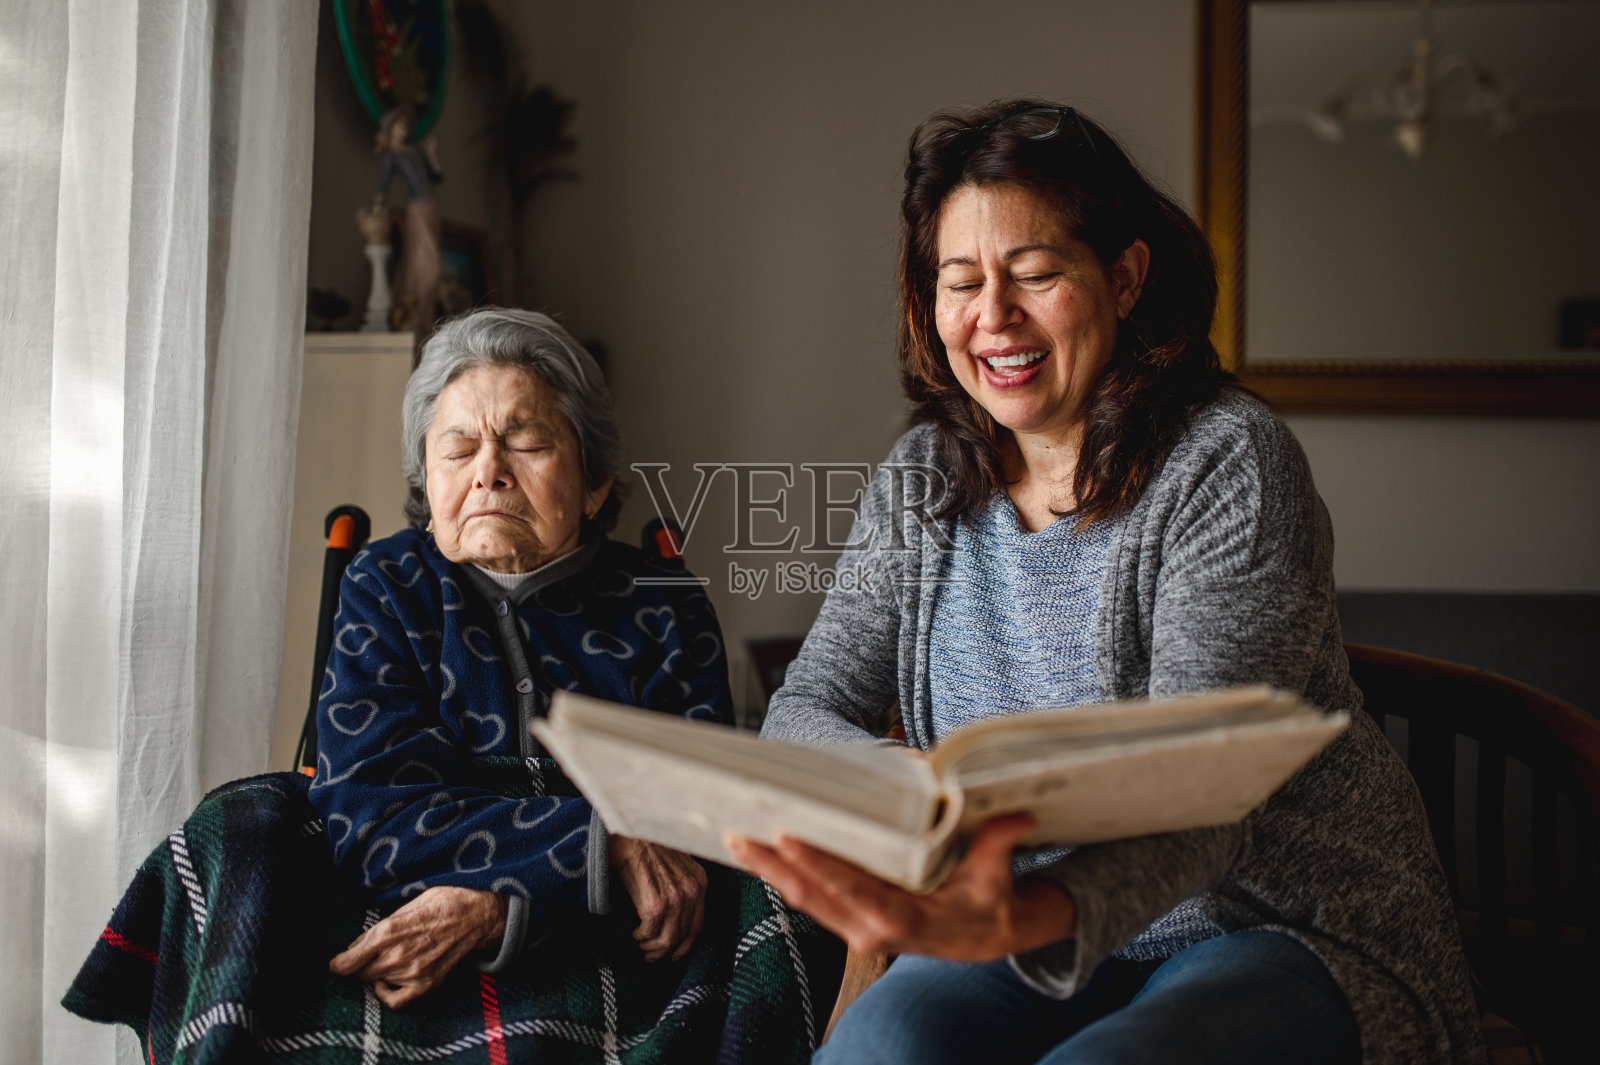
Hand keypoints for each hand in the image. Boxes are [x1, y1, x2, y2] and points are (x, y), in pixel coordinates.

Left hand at [330, 886, 507, 1008]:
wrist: (477, 915)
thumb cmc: (443, 901)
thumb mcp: (406, 904)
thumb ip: (380, 927)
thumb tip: (358, 944)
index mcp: (388, 931)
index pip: (347, 962)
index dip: (337, 964)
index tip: (335, 963)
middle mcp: (396, 956)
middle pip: (358, 973)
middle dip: (355, 965)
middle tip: (361, 956)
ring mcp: (412, 973)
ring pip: (374, 982)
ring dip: (372, 973)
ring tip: (382, 960)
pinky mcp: (426, 984)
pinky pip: (395, 1000)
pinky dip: (386, 994)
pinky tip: (388, 981)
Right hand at [608, 835, 707, 961]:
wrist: (631, 835)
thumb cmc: (649, 848)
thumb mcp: (677, 866)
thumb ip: (682, 889)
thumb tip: (676, 921)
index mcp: (700, 881)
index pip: (698, 925)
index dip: (685, 945)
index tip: (673, 954)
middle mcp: (692, 891)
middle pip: (682, 936)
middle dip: (665, 951)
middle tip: (651, 955)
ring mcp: (674, 898)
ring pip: (666, 938)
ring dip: (651, 946)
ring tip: (640, 944)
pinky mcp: (655, 903)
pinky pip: (649, 931)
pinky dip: (640, 936)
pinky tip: (634, 932)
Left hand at [726, 813, 1074, 960]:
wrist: (985, 938)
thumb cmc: (988, 903)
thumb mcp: (997, 876)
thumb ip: (999, 844)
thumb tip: (1016, 816)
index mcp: (903, 919)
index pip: (852, 891)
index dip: (819, 866)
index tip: (788, 839)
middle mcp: (871, 929)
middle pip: (813, 897)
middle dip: (774, 867)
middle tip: (739, 835)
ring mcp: (857, 927)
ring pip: (805, 900)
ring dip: (770, 872)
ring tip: (738, 840)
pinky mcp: (850, 920)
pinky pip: (811, 899)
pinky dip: (785, 877)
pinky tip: (763, 855)